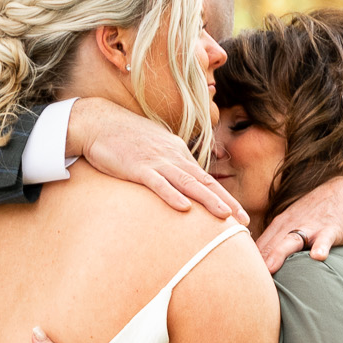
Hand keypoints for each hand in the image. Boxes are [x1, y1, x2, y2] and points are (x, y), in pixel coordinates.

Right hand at [69, 99, 247, 223]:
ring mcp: (156, 161)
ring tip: (225, 216)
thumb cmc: (124, 137)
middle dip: (226, 201)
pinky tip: (185, 208)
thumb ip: (168, 164)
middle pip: (204, 181)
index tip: (240, 214)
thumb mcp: (153, 149)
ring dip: (208, 200)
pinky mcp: (137, 167)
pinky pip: (158, 183)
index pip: (205, 178)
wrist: (98, 121)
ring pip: (187, 183)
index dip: (224, 196)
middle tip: (244, 220)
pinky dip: (171, 195)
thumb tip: (179, 184)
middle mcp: (172, 156)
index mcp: (177, 152)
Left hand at [254, 174, 342, 273]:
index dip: (247, 263)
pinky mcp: (331, 228)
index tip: (238, 281)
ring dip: (280, 253)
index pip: (259, 247)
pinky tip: (318, 257)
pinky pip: (325, 239)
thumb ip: (275, 244)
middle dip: (257, 262)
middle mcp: (291, 225)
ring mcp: (311, 226)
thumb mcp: (291, 225)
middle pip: (270, 245)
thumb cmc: (314, 215)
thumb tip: (257, 267)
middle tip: (245, 279)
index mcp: (279, 226)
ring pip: (292, 240)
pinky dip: (322, 247)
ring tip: (271, 268)